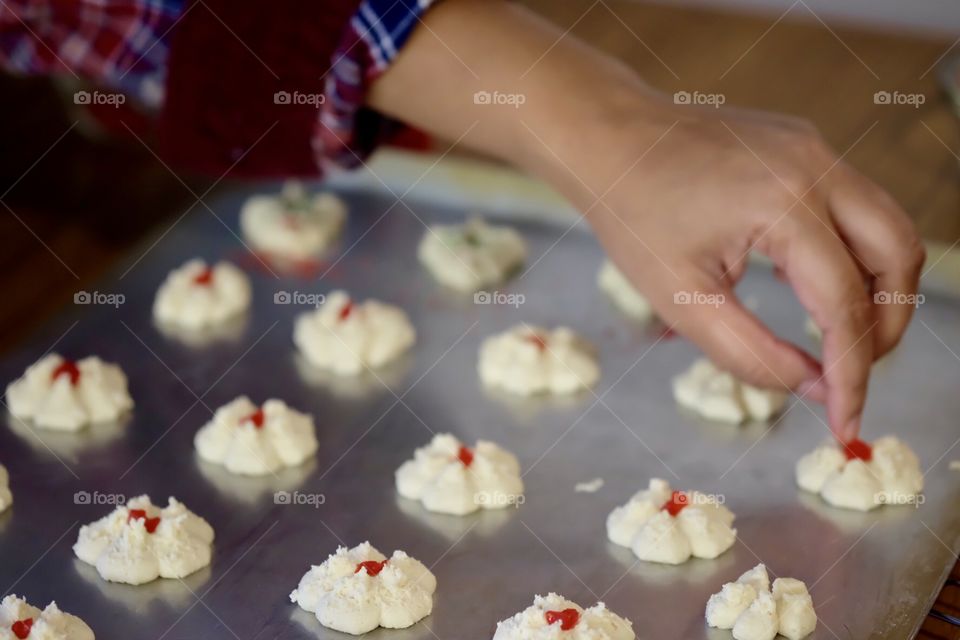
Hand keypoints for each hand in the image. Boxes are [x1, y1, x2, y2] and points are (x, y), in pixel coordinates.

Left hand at [367, 0, 923, 439]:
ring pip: (891, 229)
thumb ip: (751, 353)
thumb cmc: (634, 214)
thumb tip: (816, 388)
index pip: (845, 304)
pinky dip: (857, 256)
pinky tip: (816, 289)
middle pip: (899, 258)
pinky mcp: (809, 147)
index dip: (853, 372)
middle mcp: (816, 167)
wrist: (612, 139)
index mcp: (784, 205)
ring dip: (881, 291)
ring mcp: (817, 150)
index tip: (846, 422)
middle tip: (850, 375)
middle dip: (886, 328)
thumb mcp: (682, 299)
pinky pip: (858, 208)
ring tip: (841, 341)